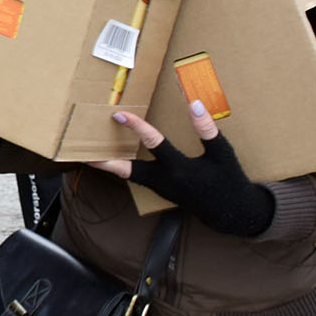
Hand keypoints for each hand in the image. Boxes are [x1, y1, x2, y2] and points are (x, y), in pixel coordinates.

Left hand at [93, 101, 274, 237]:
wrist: (231, 212)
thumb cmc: (228, 180)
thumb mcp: (223, 153)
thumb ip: (207, 129)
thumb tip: (194, 102)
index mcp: (180, 169)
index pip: (154, 143)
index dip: (136, 127)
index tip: (119, 114)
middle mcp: (165, 180)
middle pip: (127, 171)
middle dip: (106, 160)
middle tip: (84, 150)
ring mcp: (160, 188)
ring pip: (128, 176)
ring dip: (110, 165)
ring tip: (90, 154)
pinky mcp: (160, 190)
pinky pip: (136, 178)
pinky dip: (123, 168)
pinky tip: (114, 158)